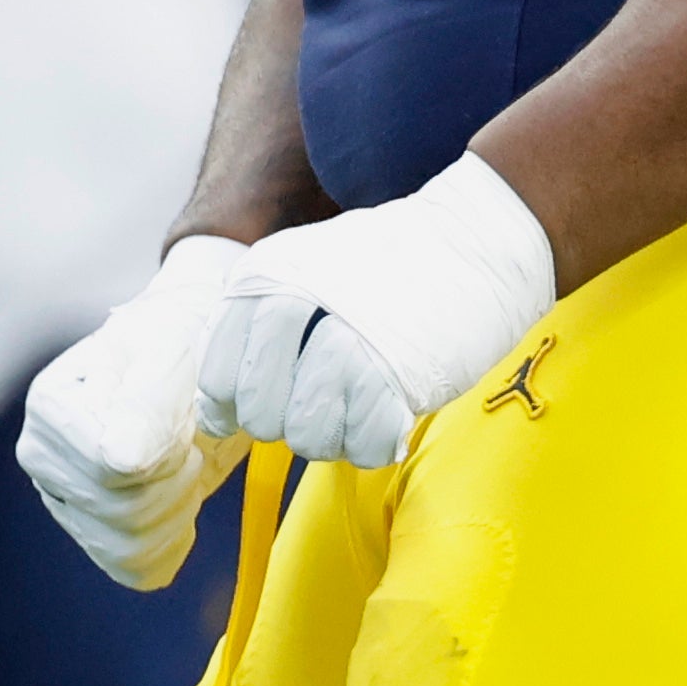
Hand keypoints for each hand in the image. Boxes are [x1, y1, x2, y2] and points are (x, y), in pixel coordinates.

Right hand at [19, 235, 250, 585]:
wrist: (188, 362)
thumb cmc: (177, 346)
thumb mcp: (169, 351)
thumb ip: (148, 399)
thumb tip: (121, 460)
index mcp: (50, 406)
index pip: (113, 470)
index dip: (164, 449)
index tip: (181, 412)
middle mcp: (42, 457)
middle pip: (122, 512)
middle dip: (176, 479)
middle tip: (188, 437)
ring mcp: (62, 499)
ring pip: (127, 547)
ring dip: (177, 510)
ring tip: (183, 464)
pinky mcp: (92, 532)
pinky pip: (135, 569)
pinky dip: (170, 542)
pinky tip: (179, 501)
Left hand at [192, 154, 554, 470]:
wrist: (475, 239)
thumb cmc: (386, 266)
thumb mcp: (302, 275)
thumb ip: (252, 337)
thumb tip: (211, 417)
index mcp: (264, 277)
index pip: (219, 377)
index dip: (235, 409)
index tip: (269, 407)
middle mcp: (294, 304)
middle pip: (260, 415)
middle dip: (288, 424)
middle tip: (328, 400)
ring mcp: (344, 340)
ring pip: (306, 437)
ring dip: (334, 436)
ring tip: (362, 402)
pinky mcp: (396, 374)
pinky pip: (361, 447)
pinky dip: (373, 443)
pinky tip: (389, 412)